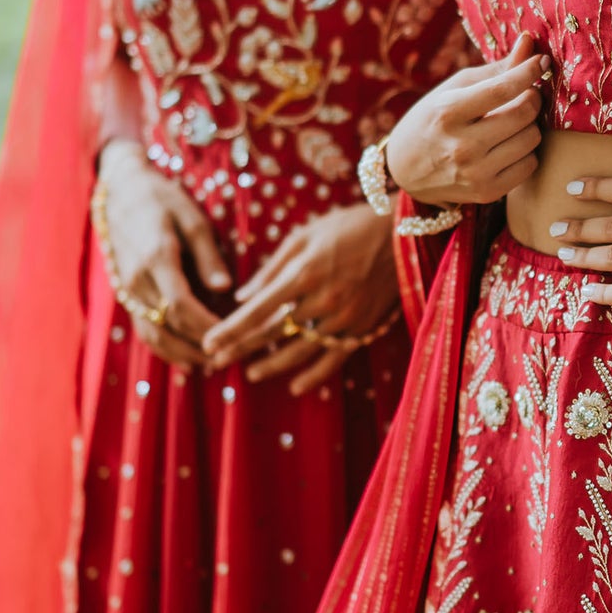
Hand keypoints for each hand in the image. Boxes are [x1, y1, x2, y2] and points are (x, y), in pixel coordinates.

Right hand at [98, 138, 229, 367]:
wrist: (120, 191)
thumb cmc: (162, 200)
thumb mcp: (192, 218)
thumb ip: (207, 256)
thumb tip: (224, 288)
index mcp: (156, 258)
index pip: (181, 305)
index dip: (207, 326)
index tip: (232, 335)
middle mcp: (137, 280)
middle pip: (168, 325)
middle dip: (199, 346)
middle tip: (230, 358)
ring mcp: (127, 289)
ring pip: (153, 334)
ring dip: (181, 354)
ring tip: (211, 366)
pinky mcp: (125, 294)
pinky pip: (143, 329)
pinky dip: (164, 349)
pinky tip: (185, 360)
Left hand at [202, 203, 397, 394]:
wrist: (402, 235)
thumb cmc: (348, 227)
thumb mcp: (304, 236)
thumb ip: (272, 268)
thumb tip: (241, 296)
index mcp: (303, 274)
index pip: (257, 311)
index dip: (230, 330)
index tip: (209, 343)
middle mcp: (322, 301)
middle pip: (273, 334)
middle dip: (241, 349)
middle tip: (217, 362)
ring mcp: (344, 319)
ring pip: (300, 351)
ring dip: (272, 366)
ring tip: (250, 374)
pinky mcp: (363, 329)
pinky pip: (334, 359)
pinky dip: (314, 375)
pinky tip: (296, 386)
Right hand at [385, 35, 547, 205]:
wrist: (405, 169)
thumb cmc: (432, 120)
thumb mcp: (454, 89)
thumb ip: (495, 70)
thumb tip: (529, 42)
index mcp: (448, 112)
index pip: (502, 89)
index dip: (528, 72)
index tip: (541, 62)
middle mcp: (461, 146)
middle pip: (524, 113)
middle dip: (532, 98)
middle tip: (525, 94)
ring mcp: (475, 173)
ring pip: (532, 139)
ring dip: (530, 125)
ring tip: (513, 121)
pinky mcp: (487, 192)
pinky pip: (530, 165)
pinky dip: (526, 151)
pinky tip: (510, 145)